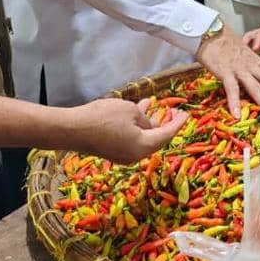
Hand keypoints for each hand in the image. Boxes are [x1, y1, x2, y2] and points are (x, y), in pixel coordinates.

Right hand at [70, 99, 188, 163]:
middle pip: (156, 139)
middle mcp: (135, 155)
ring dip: (148, 122)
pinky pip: (131, 138)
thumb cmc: (103, 118)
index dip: (178, 123)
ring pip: (142, 137)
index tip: (186, 114)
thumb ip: (145, 119)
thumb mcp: (130, 111)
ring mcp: (122, 155)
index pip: (167, 134)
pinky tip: (135, 111)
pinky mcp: (112, 151)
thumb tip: (149, 124)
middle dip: (164, 123)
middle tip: (173, 111)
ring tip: (152, 106)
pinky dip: (136, 125)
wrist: (72, 129)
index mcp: (143, 146)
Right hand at [195, 26, 259, 120]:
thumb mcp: (247, 59)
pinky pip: (231, 88)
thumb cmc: (228, 48)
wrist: (212, 32)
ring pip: (256, 87)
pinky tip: (236, 115)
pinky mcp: (225, 72)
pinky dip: (234, 101)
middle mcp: (254, 67)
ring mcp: (240, 69)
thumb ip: (256, 70)